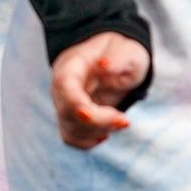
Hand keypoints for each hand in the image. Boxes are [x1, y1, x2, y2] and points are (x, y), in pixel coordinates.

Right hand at [50, 31, 149, 149]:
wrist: (118, 58)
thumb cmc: (122, 52)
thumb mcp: (127, 49)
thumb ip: (119, 58)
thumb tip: (104, 65)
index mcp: (72, 66)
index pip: (64, 86)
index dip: (74, 103)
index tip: (90, 113)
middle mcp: (63, 88)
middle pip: (67, 113)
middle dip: (97, 122)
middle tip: (125, 121)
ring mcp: (66, 105)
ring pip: (70, 130)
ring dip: (98, 132)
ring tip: (122, 121)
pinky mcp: (74, 119)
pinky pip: (73, 138)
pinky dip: (90, 141)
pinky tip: (109, 131)